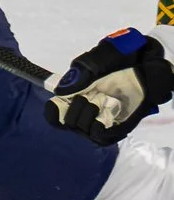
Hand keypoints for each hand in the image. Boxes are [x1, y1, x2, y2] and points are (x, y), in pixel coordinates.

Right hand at [46, 28, 173, 144]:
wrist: (145, 69)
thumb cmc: (119, 63)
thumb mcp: (94, 63)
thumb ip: (77, 77)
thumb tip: (60, 92)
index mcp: (74, 96)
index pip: (54, 113)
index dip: (54, 111)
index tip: (59, 103)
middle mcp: (84, 111)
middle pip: (68, 122)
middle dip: (75, 109)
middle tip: (90, 96)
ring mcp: (100, 121)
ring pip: (82, 130)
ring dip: (88, 116)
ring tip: (101, 101)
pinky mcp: (116, 129)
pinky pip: (100, 136)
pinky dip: (99, 127)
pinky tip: (105, 115)